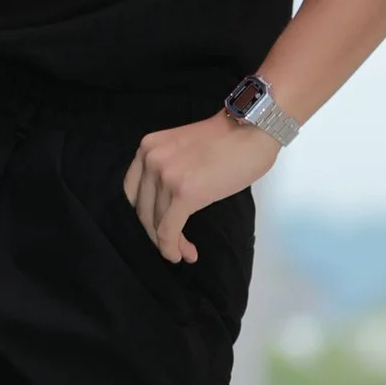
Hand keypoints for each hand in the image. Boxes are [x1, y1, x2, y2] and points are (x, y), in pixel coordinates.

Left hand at [122, 111, 275, 262]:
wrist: (252, 130)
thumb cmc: (228, 140)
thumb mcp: (183, 150)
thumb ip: (167, 170)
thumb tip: (167, 203)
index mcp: (147, 148)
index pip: (133, 192)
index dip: (144, 216)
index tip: (159, 229)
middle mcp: (150, 160)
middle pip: (142, 210)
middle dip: (155, 234)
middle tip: (174, 247)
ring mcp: (165, 176)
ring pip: (156, 223)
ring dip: (170, 244)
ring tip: (185, 252)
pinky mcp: (184, 193)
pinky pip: (169, 230)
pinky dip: (173, 248)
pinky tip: (185, 255)